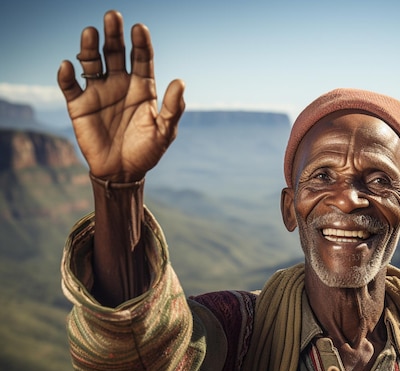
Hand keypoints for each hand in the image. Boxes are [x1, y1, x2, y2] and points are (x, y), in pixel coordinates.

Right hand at [57, 10, 184, 181]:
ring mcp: (99, 92)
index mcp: (142, 87)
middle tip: (113, 16)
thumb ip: (173, 108)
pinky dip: (66, 75)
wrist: (122, 173)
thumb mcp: (164, 132)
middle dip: (114, 34)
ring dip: (89, 47)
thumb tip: (180, 81)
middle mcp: (120, 84)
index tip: (140, 28)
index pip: (142, 58)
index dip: (141, 43)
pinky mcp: (79, 105)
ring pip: (91, 62)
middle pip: (116, 52)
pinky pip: (69, 85)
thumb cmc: (146, 152)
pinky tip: (68, 66)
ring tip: (91, 32)